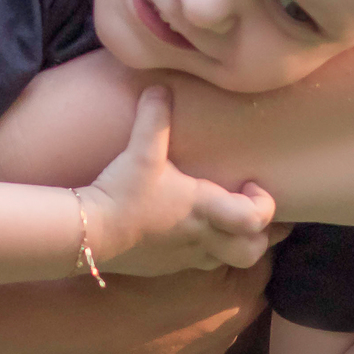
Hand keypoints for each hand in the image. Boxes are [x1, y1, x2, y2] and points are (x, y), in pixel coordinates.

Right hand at [83, 85, 288, 274]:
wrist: (89, 232)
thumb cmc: (122, 193)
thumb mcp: (141, 152)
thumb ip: (154, 118)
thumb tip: (159, 87)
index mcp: (205, 209)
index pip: (256, 218)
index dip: (264, 203)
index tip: (252, 184)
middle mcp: (202, 238)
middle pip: (252, 252)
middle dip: (262, 236)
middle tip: (252, 213)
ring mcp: (186, 257)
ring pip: (229, 262)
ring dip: (235, 244)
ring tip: (227, 222)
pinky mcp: (167, 267)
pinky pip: (199, 265)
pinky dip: (206, 250)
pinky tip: (191, 232)